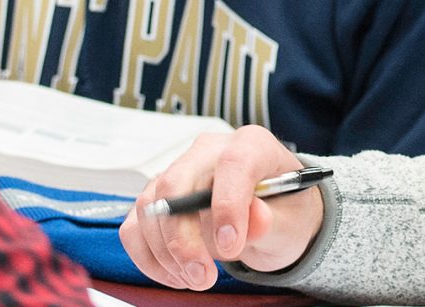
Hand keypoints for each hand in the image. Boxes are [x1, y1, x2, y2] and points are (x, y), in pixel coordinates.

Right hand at [119, 126, 323, 289]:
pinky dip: (149, 257)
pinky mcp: (157, 199)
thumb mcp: (289, 221)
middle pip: (177, 185)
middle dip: (184, 239)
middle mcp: (209, 151)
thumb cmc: (282, 213)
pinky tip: (175, 275)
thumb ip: (272, 220)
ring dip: (166, 253)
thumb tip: (257, 218)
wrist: (272, 219)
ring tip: (197, 279)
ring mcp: (178, 171)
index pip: (233, 163)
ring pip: (150, 206)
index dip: (228, 205)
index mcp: (250, 144)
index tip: (231, 246)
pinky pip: (135, 226)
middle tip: (203, 277)